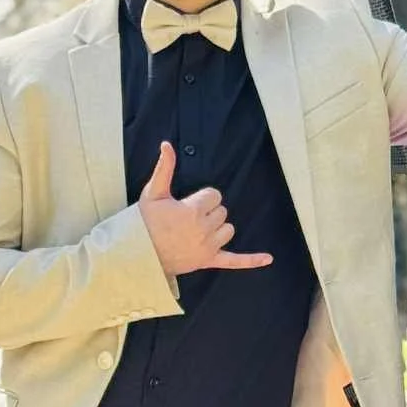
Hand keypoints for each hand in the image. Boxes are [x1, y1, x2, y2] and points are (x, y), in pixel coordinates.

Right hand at [138, 141, 272, 275]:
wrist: (137, 253)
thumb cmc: (145, 221)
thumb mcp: (153, 192)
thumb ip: (164, 168)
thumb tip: (167, 145)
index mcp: (192, 210)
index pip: (214, 195)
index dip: (202, 198)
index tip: (186, 205)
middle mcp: (203, 229)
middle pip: (222, 212)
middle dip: (208, 212)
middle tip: (186, 219)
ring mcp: (207, 247)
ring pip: (228, 230)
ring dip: (218, 228)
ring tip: (196, 231)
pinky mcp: (208, 261)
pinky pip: (234, 261)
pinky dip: (251, 260)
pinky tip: (268, 258)